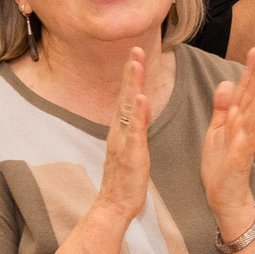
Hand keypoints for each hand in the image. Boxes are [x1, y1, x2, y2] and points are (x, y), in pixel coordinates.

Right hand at [97, 48, 153, 224]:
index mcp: (122, 130)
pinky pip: (134, 131)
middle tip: (135, 48)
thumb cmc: (125, 180)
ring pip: (127, 108)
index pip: (126, 97)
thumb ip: (135, 127)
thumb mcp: (132, 148)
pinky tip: (140, 99)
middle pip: (124, 96)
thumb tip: (139, 108)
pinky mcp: (131, 154)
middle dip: (130, 71)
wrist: (114, 205)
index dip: (131, 75)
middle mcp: (119, 131)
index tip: (136, 53)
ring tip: (136, 64)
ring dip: (132, 85)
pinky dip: (137, 114)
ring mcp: (123, 141)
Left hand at [201, 47, 254, 231]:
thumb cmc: (222, 167)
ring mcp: (243, 144)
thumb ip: (222, 108)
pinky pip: (248, 144)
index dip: (249, 72)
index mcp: (234, 122)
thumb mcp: (217, 133)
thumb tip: (226, 83)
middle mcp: (242, 130)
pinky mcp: (240, 161)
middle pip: (251, 98)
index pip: (243, 92)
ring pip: (252, 116)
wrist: (225, 199)